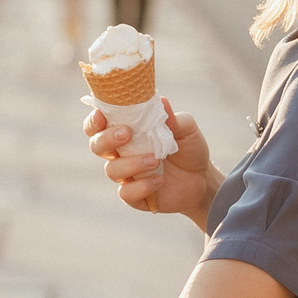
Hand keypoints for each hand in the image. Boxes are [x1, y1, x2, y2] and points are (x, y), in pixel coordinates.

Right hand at [84, 98, 215, 221]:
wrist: (203, 179)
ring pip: (111, 170)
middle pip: (96, 145)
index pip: (98, 125)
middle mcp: (121, 153)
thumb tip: (162, 102)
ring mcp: (126, 175)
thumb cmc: (188, 148)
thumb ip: (172, 118)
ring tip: (156, 160)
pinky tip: (159, 180)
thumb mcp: (186, 129)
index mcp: (127, 132)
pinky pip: (126, 193)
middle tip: (127, 133)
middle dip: (107, 139)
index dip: (94, 120)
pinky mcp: (134, 196)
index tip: (101, 115)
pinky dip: (142, 186)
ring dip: (132, 163)